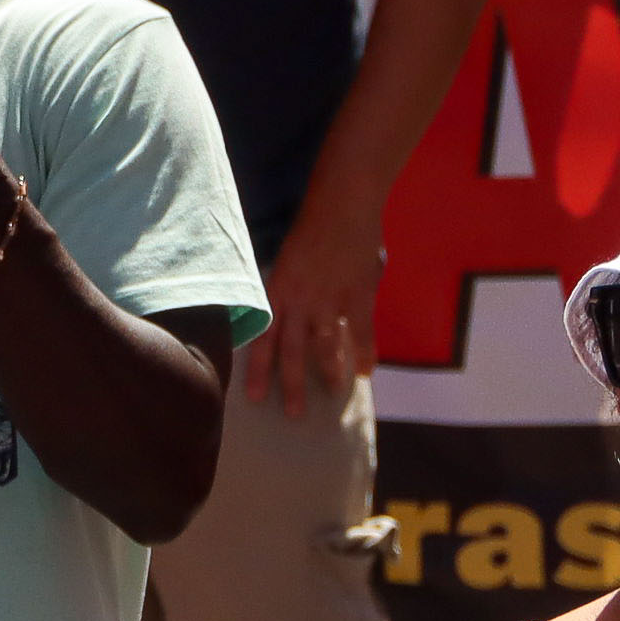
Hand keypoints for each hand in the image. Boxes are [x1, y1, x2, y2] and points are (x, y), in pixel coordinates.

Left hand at [247, 200, 383, 408]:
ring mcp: (330, 301)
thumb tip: (281, 311)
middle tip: (291, 414)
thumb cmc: (311, 227)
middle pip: (292, 352)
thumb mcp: (287, 260)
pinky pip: (361, 333)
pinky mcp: (358, 297)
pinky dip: (364, 353)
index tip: (252, 395)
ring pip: (326, 348)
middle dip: (291, 385)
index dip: (256, 368)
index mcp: (276, 290)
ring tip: (331, 394)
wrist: (341, 206)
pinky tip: (367, 372)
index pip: (262, 337)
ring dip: (329, 373)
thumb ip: (286, 289)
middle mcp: (299, 301)